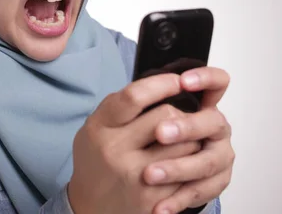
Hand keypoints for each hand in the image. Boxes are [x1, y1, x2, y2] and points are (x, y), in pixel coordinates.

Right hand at [67, 74, 201, 213]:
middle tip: (178, 117)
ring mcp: (136, 176)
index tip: (176, 80)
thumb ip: (119, 107)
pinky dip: (190, 164)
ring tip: (181, 140)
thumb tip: (157, 84)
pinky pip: (187, 172)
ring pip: (185, 143)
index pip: (134, 96)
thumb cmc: (96, 161)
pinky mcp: (154, 197)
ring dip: (189, 138)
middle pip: (166, 116)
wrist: (91, 208)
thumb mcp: (94, 128)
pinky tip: (181, 163)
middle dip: (179, 113)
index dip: (161, 84)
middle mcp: (115, 150)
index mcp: (99, 127)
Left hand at [143, 67, 234, 213]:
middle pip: (211, 122)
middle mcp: (214, 128)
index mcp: (201, 104)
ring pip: (206, 161)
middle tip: (160, 133)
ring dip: (177, 168)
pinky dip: (177, 200)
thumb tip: (136, 92)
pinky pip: (200, 192)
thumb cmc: (150, 137)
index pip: (216, 83)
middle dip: (186, 127)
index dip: (206, 79)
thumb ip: (148, 101)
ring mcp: (218, 155)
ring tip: (149, 174)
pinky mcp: (215, 182)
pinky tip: (158, 206)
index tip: (183, 82)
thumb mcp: (143, 114)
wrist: (155, 171)